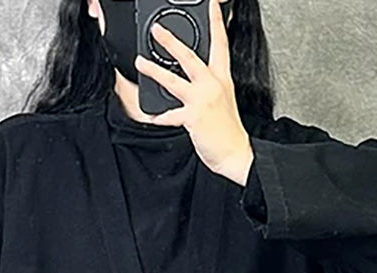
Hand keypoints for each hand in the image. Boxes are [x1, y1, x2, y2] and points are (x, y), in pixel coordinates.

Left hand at [134, 0, 254, 185]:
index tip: (212, 4)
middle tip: (157, 30)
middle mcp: (212, 85)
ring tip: (140, 62)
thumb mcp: (224, 99)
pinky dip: (159, 116)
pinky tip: (151, 116)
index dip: (216, 22)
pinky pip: (170, 115)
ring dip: (154, 71)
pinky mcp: (193, 118)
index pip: (220, 43)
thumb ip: (210, 83)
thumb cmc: (228, 130)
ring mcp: (202, 101)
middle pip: (189, 57)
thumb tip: (195, 76)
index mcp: (222, 78)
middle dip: (171, 41)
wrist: (236, 154)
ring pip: (174, 80)